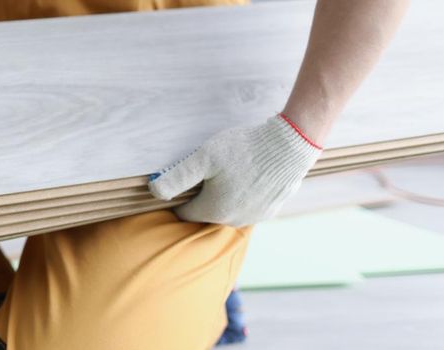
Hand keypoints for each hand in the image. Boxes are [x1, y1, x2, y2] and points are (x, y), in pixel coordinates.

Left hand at [148, 115, 321, 226]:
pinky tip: (246, 175)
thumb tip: (153, 191)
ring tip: (227, 171)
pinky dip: (243, 195)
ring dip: (223, 195)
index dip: (179, 197)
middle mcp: (233, 221)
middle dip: (201, 195)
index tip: (181, 180)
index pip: (183, 213)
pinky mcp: (270, 210)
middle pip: (206, 212)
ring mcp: (254, 217)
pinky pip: (247, 206)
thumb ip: (176, 177)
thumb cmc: (244, 149)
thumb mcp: (202, 158)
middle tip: (206, 171)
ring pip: (228, 210)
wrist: (291, 145)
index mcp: (213, 211)